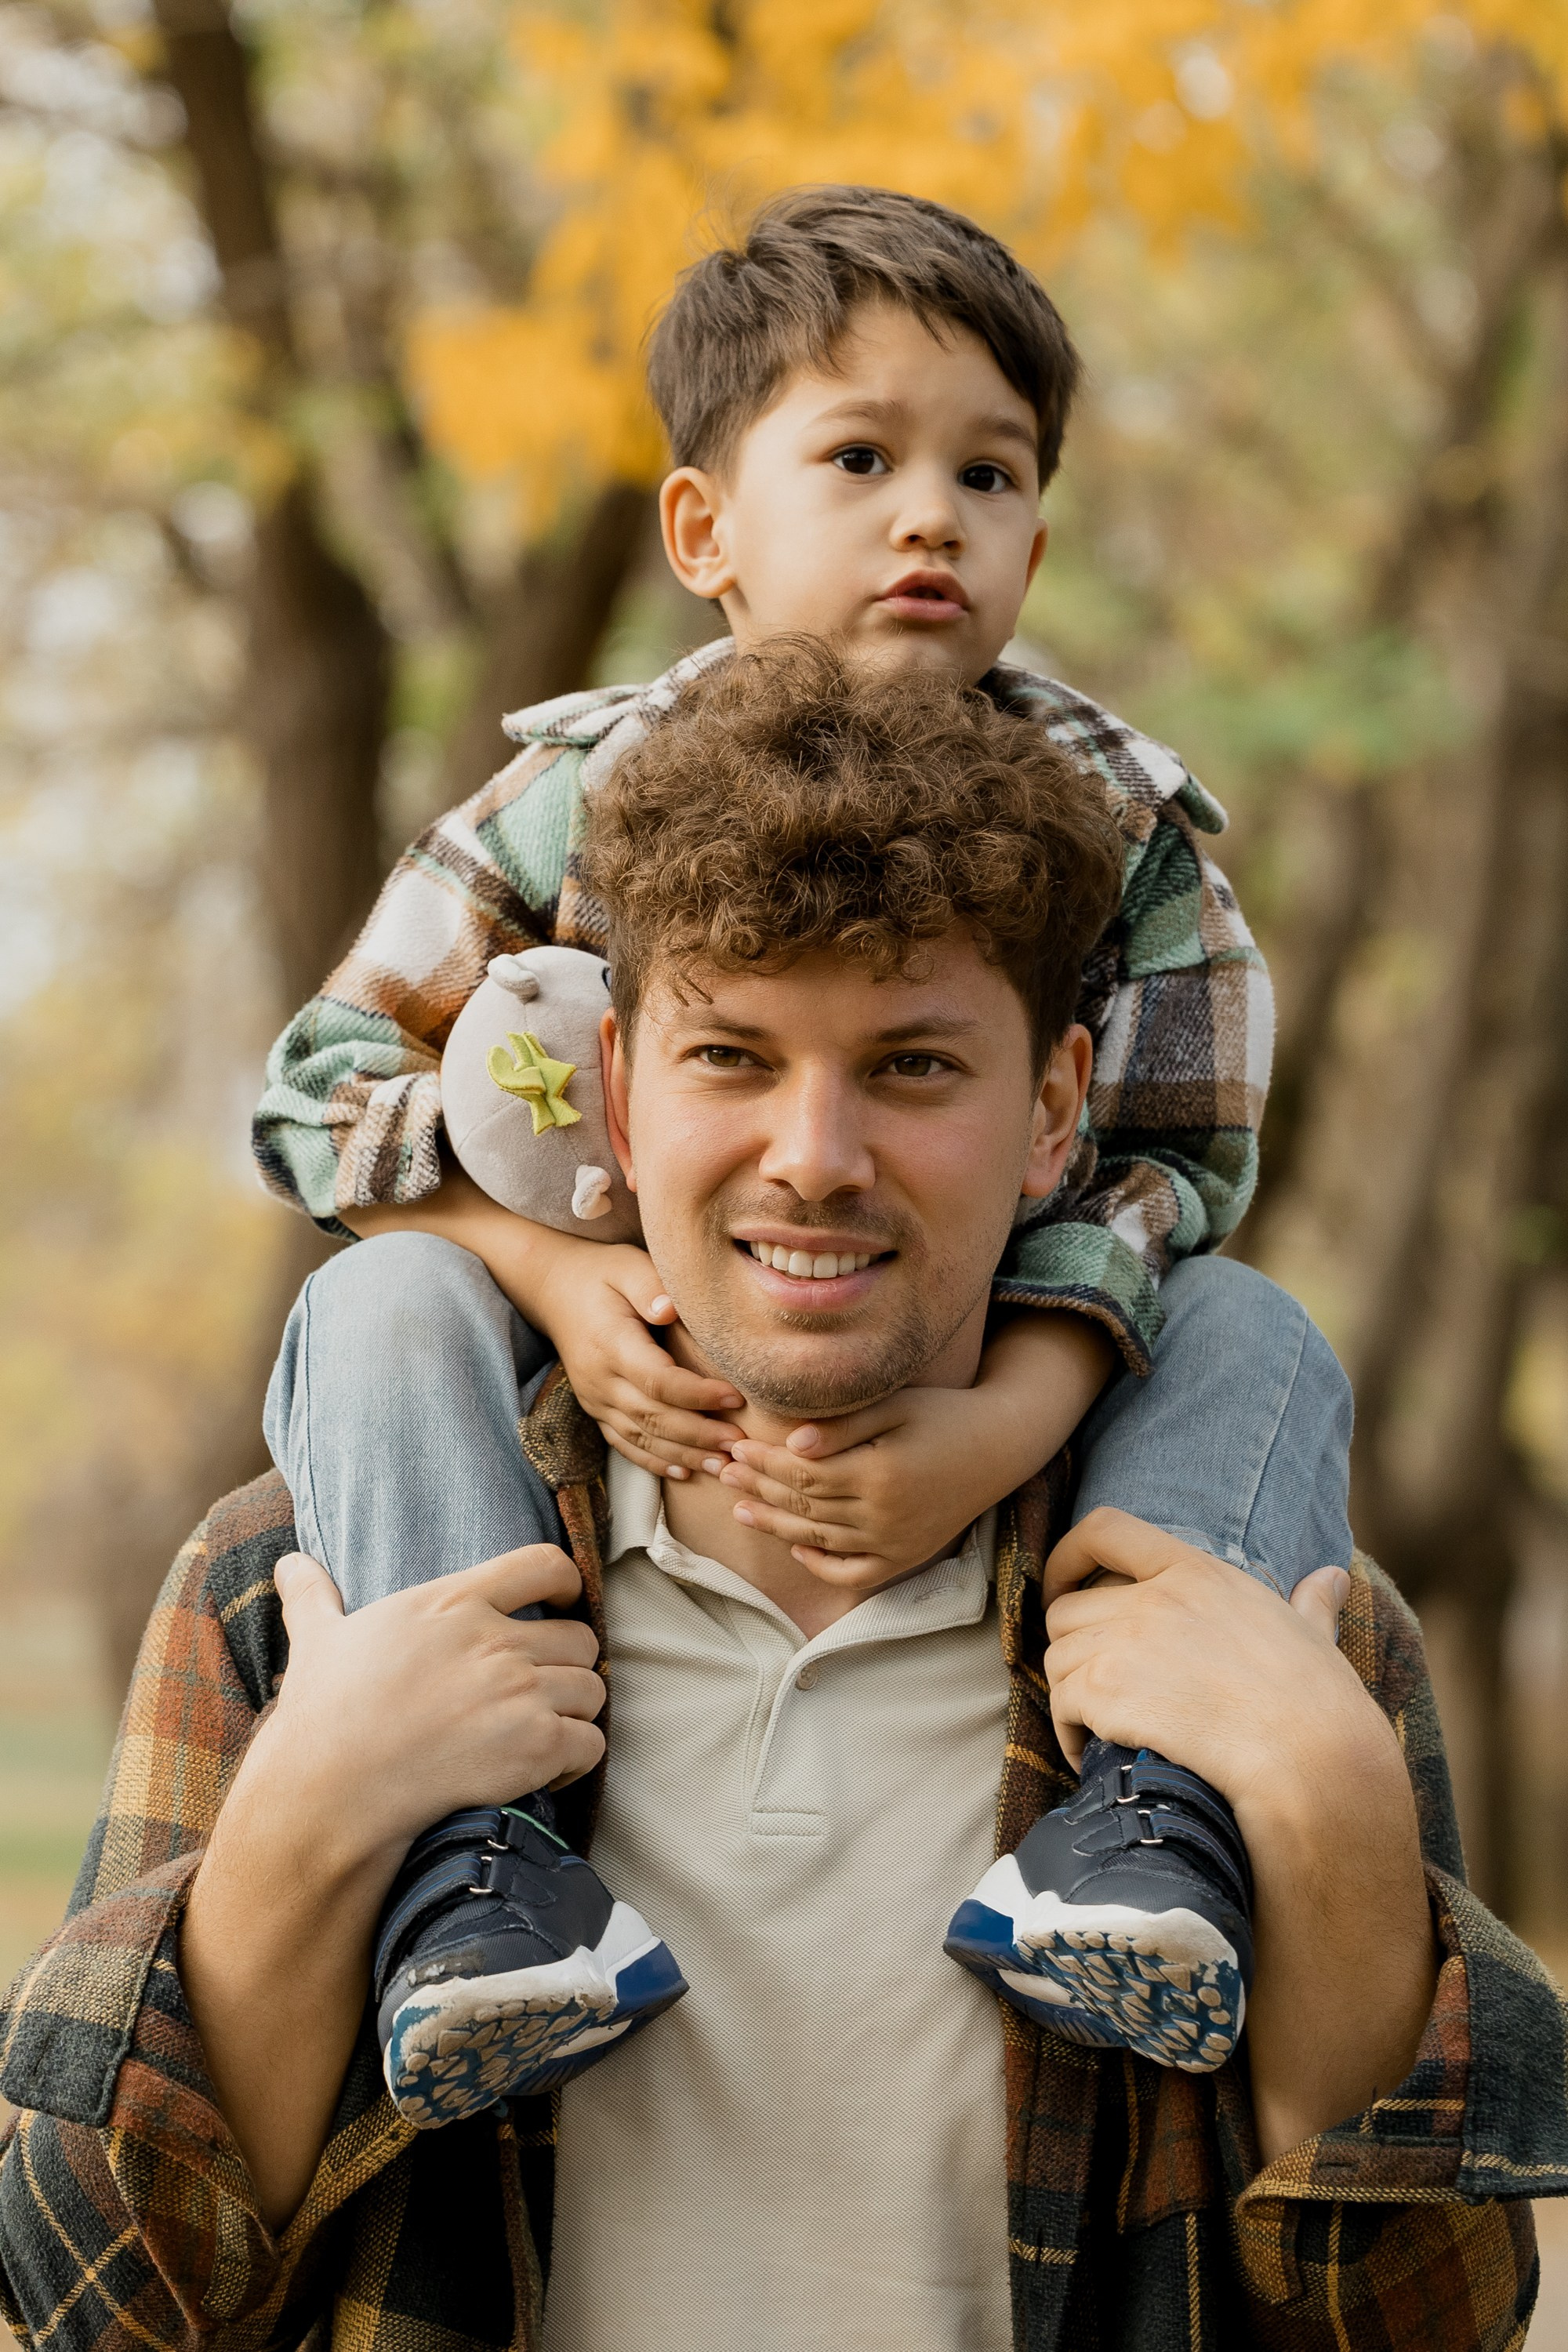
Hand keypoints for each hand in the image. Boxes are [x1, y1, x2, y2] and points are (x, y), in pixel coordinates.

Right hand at [264, 1545, 608, 1860]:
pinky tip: (548, 1768)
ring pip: (592, 1689)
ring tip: (544, 1731)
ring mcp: (520, 1692)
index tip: (561, 1602)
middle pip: (580, 1636)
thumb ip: (314, 1596)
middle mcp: (495, 1641)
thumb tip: (289, 1563)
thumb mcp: (317, 1640)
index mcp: (453, 1602)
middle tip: (543, 1689)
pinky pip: (591, 1742)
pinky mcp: (535, 1745)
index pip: (544, 1563)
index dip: (565, 1582)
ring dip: (574, 1711)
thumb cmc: (323, 1716)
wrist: (331, 1791)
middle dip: (569, 1663)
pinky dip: (578, 1756)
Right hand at [343, 1169, 744, 1478]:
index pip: (658, 1380)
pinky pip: (624, 1443)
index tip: (736, 1398)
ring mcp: (595, 1398)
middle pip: (654, 1417)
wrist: (553, 1288)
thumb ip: (648, 1284)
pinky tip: (685, 1470)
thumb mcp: (625, 1264)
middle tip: (741, 1445)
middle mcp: (600, 1379)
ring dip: (684, 1454)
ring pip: (641, 1437)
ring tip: (724, 1467)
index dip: (698, 1394)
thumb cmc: (601, 1274)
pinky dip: (654, 1460)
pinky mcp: (595, 1408)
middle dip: (700, 1434)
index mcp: (611, 1343)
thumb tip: (670, 1309)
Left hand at [714, 1308, 1112, 1587]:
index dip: (765, 1461)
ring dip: (775, 1526)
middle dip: (759, 1488)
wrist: (999, 1447)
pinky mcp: (905, 1557)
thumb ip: (843, 1425)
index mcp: (880, 1474)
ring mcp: (895, 1543)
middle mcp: (885, 1517)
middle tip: (723, 1471)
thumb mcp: (896, 1405)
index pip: (803, 1474)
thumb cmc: (944, 1414)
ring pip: (819, 1540)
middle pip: (805, 1506)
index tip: (736, 1445)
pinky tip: (795, 1547)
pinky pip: (852, 1573)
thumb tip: (791, 1444)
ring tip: (740, 1510)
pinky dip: (821, 1565)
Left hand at [1041, 1507, 1366, 1802]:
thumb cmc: (1320, 1705)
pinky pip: (1060, 1706)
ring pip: (1058, 1660)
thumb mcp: (1313, 1636)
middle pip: (1068, 1608)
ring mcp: (1126, 1643)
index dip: (1070, 1554)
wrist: (1312, 1761)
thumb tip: (1332, 1578)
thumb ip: (1310, 1602)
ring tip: (1101, 1732)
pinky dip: (1070, 1736)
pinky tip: (1098, 1759)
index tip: (1065, 1585)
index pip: (1107, 1528)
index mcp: (1198, 1572)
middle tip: (1098, 1690)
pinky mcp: (1107, 1693)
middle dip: (1075, 1650)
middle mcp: (1154, 1599)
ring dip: (1072, 1699)